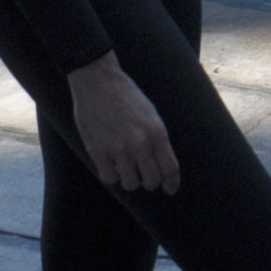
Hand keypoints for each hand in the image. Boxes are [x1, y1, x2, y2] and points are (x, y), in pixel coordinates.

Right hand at [68, 54, 180, 193]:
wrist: (98, 81)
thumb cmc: (127, 97)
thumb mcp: (151, 115)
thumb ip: (157, 140)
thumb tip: (162, 167)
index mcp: (157, 132)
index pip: (170, 169)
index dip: (172, 183)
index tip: (170, 188)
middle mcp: (139, 143)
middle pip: (152, 181)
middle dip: (150, 182)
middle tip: (145, 177)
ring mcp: (118, 149)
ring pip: (131, 184)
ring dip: (130, 180)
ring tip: (127, 169)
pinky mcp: (98, 151)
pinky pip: (110, 178)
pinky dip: (112, 175)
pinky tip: (111, 164)